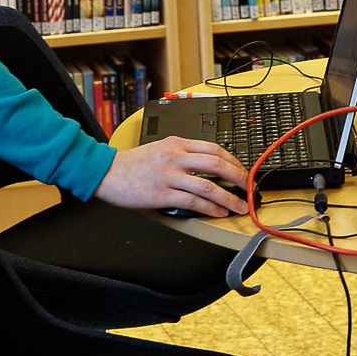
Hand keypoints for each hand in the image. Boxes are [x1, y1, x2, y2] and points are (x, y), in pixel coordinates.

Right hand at [97, 136, 253, 216]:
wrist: (107, 172)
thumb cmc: (133, 163)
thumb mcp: (160, 148)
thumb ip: (182, 154)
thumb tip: (208, 167)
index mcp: (177, 143)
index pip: (214, 149)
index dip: (234, 161)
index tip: (243, 171)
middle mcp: (176, 156)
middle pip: (217, 164)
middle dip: (239, 177)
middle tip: (249, 188)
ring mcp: (170, 175)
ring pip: (209, 186)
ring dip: (229, 198)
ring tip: (240, 206)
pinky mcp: (163, 194)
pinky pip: (194, 201)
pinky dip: (210, 208)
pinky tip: (219, 212)